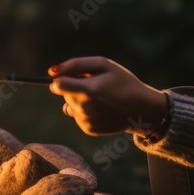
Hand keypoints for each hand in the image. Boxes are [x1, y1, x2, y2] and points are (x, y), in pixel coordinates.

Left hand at [49, 57, 166, 136]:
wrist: (142, 109)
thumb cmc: (123, 82)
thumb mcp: (103, 64)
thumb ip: (75, 65)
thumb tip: (52, 72)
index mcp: (88, 90)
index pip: (57, 85)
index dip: (61, 78)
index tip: (70, 77)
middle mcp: (85, 108)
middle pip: (64, 94)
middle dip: (74, 87)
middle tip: (95, 85)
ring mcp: (86, 121)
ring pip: (69, 105)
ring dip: (79, 99)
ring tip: (99, 97)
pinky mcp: (88, 129)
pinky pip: (77, 115)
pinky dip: (85, 110)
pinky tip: (101, 108)